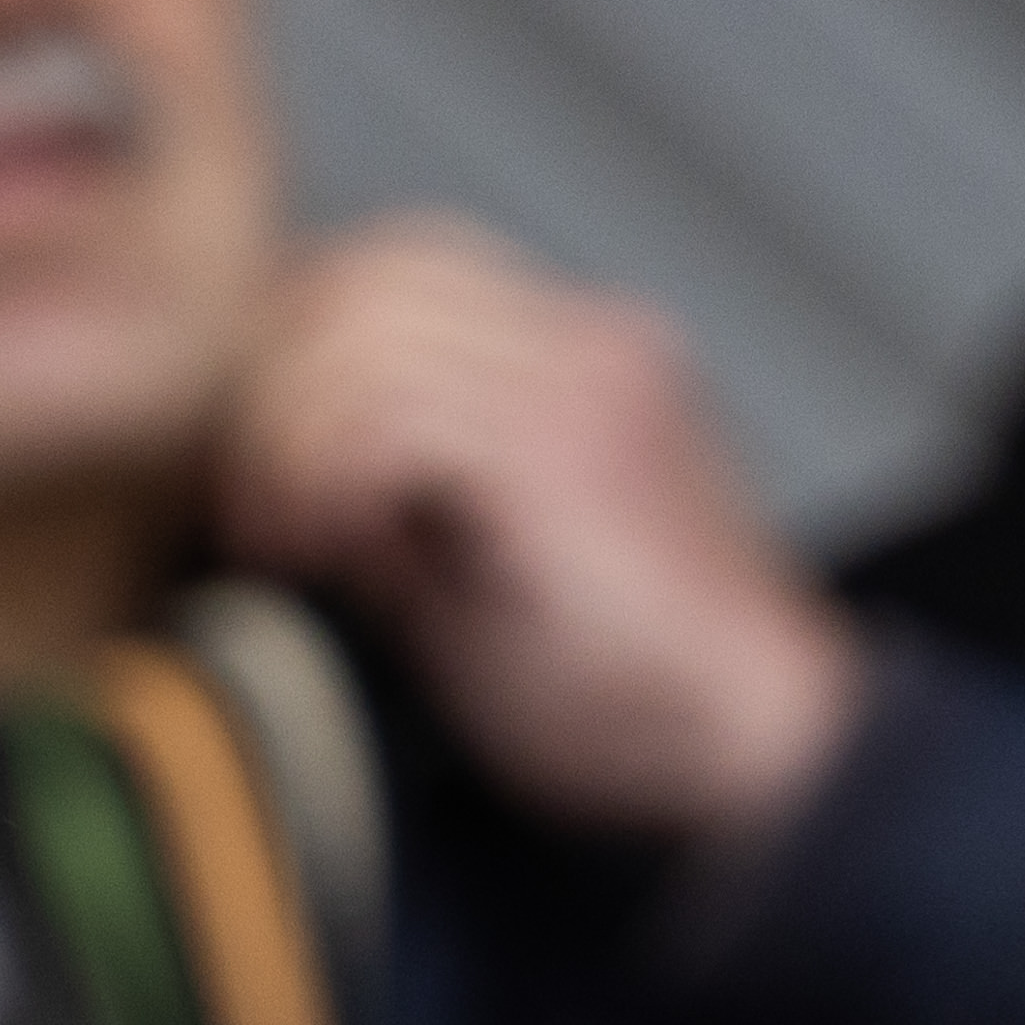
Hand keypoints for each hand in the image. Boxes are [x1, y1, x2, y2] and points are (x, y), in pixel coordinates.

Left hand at [214, 216, 865, 840]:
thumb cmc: (647, 697)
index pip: (396, 275)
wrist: (771, 749)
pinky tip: (326, 553)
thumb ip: (409, 498)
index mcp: (583, 352)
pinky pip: (390, 410)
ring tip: (287, 542)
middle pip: (366, 275)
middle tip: (254, 507)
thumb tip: (291, 475)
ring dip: (292, 438)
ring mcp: (581, 373)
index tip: (269, 474)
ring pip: (364, 327)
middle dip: (277, 387)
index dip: (302, 355)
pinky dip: (328, 478)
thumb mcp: (494, 573)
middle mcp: (586, 335)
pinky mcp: (563, 437)